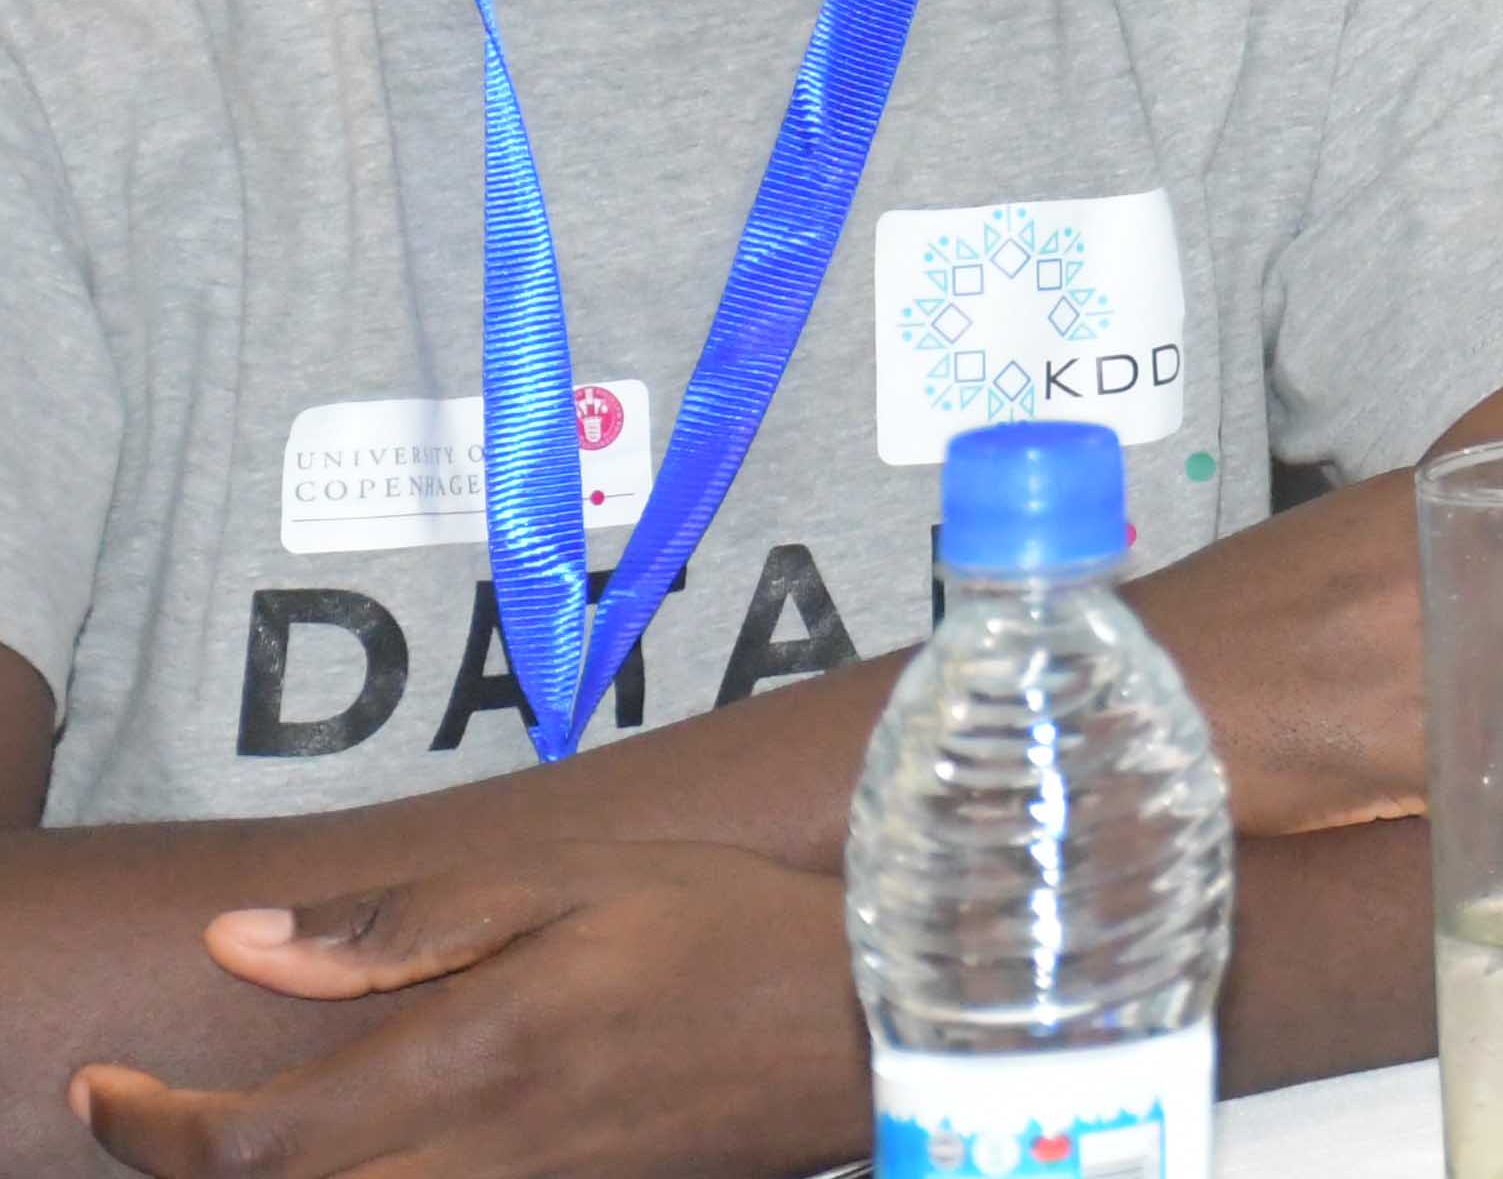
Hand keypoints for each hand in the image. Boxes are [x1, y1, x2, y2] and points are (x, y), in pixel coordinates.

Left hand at [76, 846, 866, 1178]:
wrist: (869, 1028)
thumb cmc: (729, 931)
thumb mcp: (573, 880)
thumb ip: (403, 920)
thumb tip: (243, 941)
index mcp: (471, 1058)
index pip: (251, 1143)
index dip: (146, 1128)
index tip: (106, 1087)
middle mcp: (480, 1155)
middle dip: (189, 1172)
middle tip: (147, 1120)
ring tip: (244, 1141)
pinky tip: (361, 1153)